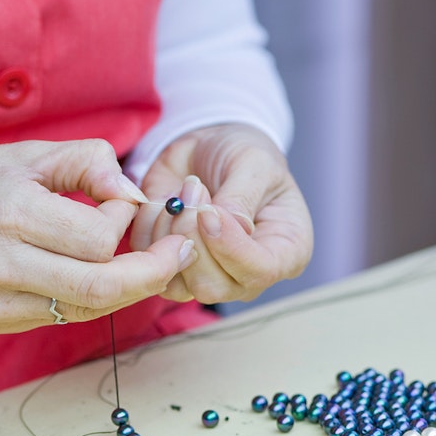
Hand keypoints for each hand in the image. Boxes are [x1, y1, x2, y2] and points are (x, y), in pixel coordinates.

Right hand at [0, 140, 197, 331]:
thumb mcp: (22, 154)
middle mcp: (0, 264)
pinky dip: (94, 295)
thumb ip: (86, 162)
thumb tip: (132, 194)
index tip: (123, 201)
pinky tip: (101, 272)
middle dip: (153, 272)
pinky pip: (64, 314)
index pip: (97, 238)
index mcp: (7, 212)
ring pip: (89, 308)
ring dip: (129, 287)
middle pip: (102, 287)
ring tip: (149, 260)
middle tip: (179, 251)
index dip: (125, 221)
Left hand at [132, 124, 312, 302]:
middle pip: (211, 287)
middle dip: (194, 237)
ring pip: (176, 284)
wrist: (208, 147)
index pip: (259, 272)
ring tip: (186, 190)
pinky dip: (151, 229)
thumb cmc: (243, 154)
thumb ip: (241, 198)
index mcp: (284, 254)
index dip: (230, 247)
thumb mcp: (255, 163)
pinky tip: (168, 201)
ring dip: (170, 232)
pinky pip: (151, 263)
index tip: (209, 211)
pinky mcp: (171, 266)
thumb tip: (224, 227)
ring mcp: (206, 276)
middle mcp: (245, 274)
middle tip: (195, 190)